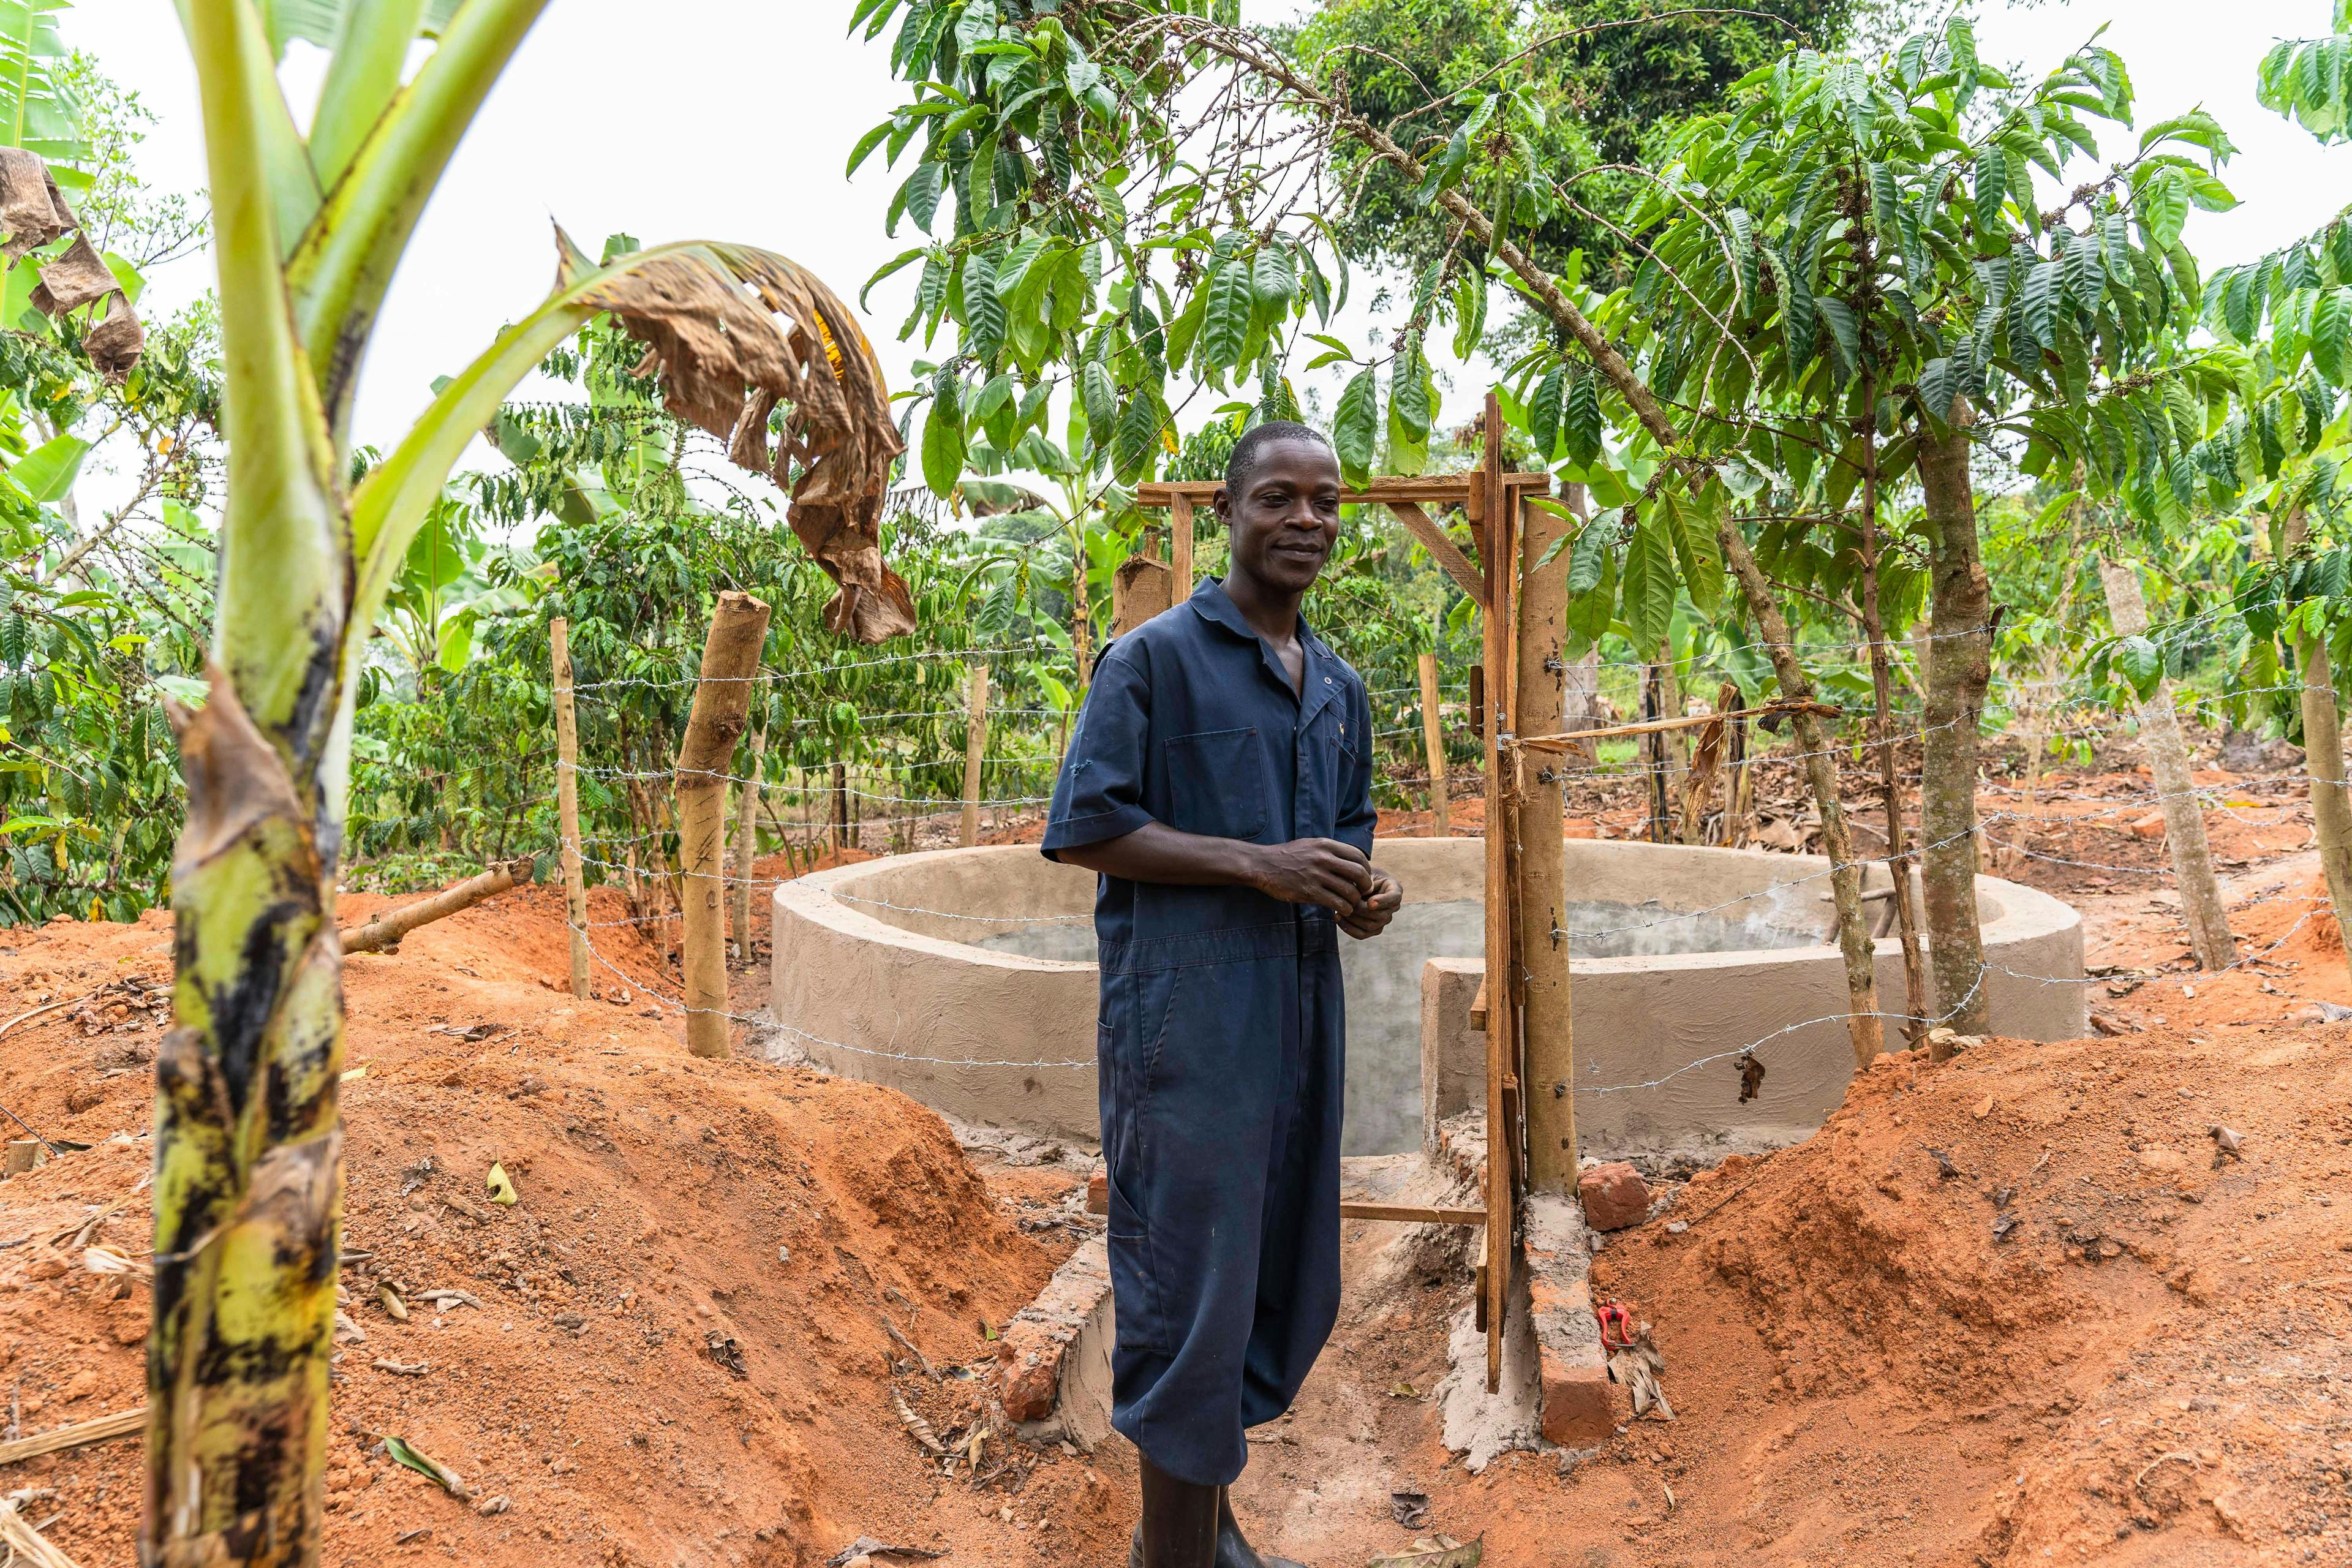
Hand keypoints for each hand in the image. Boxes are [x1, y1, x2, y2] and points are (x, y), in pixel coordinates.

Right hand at [1249, 838, 1374, 912]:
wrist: (1262, 865)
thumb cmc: (1286, 856)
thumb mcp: (1309, 845)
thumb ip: (1329, 850)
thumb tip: (1349, 859)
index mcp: (1325, 845)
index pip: (1358, 856)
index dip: (1366, 868)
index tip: (1364, 878)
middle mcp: (1323, 858)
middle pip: (1358, 873)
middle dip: (1365, 885)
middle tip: (1364, 893)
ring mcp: (1316, 875)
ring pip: (1349, 890)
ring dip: (1355, 900)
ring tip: (1351, 903)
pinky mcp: (1309, 892)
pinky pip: (1336, 902)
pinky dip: (1344, 908)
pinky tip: (1341, 910)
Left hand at [1340, 869, 1402, 939]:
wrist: (1357, 881)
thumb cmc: (1361, 873)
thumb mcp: (1364, 871)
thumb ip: (1363, 880)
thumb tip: (1360, 894)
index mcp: (1394, 889)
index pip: (1394, 898)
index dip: (1383, 902)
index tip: (1370, 902)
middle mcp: (1393, 907)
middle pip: (1381, 915)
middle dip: (1361, 910)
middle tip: (1347, 903)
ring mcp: (1384, 920)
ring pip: (1370, 926)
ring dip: (1353, 918)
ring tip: (1340, 909)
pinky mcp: (1373, 929)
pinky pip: (1362, 934)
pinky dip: (1348, 927)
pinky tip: (1337, 917)